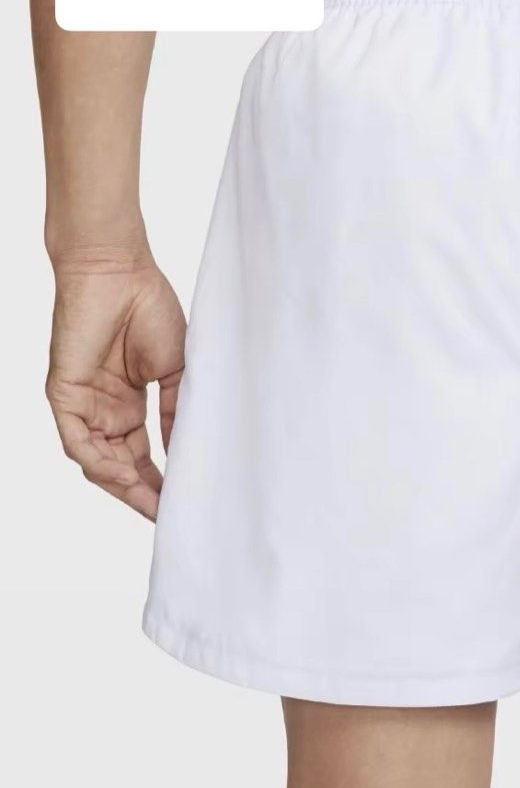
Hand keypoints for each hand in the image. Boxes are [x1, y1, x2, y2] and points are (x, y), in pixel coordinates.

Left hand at [46, 251, 185, 519]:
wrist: (120, 273)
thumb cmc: (151, 310)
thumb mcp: (176, 370)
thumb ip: (177, 411)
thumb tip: (187, 449)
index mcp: (129, 403)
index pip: (141, 455)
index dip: (160, 481)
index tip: (183, 501)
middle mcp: (104, 410)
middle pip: (119, 466)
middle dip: (142, 493)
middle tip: (169, 514)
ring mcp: (83, 404)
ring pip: (97, 461)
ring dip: (122, 485)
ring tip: (153, 502)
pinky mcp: (64, 394)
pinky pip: (77, 440)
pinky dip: (98, 462)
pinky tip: (123, 475)